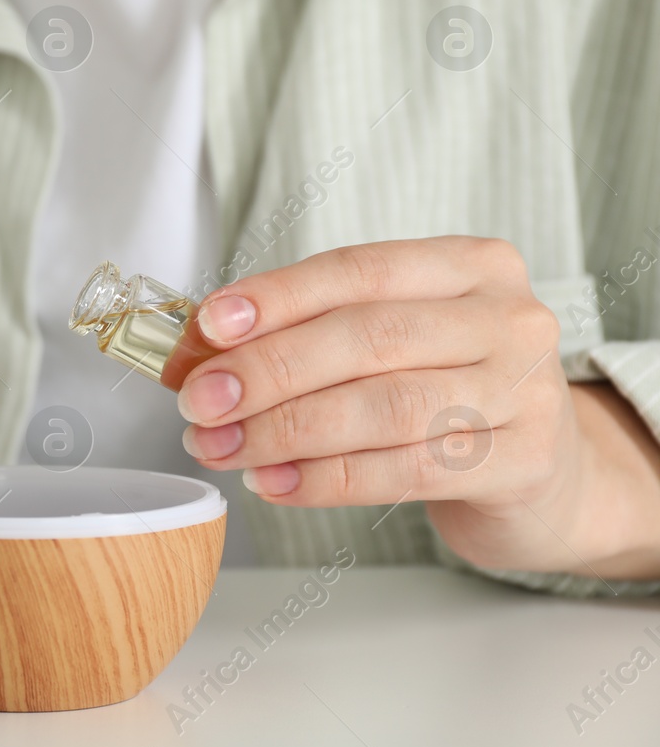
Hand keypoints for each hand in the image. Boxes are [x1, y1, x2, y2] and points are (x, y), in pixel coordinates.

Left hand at [177, 237, 659, 577]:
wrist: (546, 475)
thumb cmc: (446, 392)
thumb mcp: (389, 344)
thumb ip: (307, 334)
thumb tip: (201, 349)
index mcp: (471, 265)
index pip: (358, 270)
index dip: (277, 298)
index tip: (209, 326)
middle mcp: (508, 319)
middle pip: (367, 338)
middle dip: (268, 370)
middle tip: (200, 400)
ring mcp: (526, 390)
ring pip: (384, 407)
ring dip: (285, 430)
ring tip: (221, 447)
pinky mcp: (524, 463)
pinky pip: (405, 471)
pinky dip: (326, 479)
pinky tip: (273, 481)